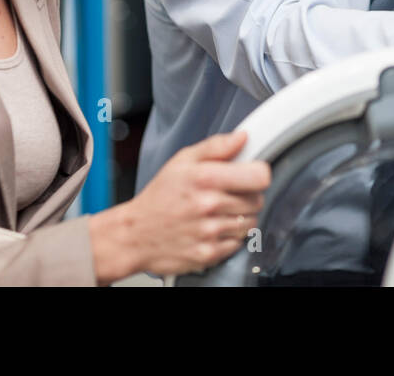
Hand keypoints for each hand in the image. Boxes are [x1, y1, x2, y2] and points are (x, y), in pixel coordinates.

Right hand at [91, 130, 269, 281]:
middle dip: (248, 195)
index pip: (259, 176)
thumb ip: (216, 147)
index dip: (259, 174)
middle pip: (257, 200)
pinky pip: (237, 244)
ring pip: (250, 223)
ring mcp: (209, 232)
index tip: (251, 175)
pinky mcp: (208, 254)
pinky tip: (213, 229)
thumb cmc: (159, 196)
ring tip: (219, 212)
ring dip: (240, 217)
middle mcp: (208, 206)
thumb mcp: (182, 161)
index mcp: (204, 178)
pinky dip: (230, 237)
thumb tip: (242, 138)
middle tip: (229, 194)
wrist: (134, 235)